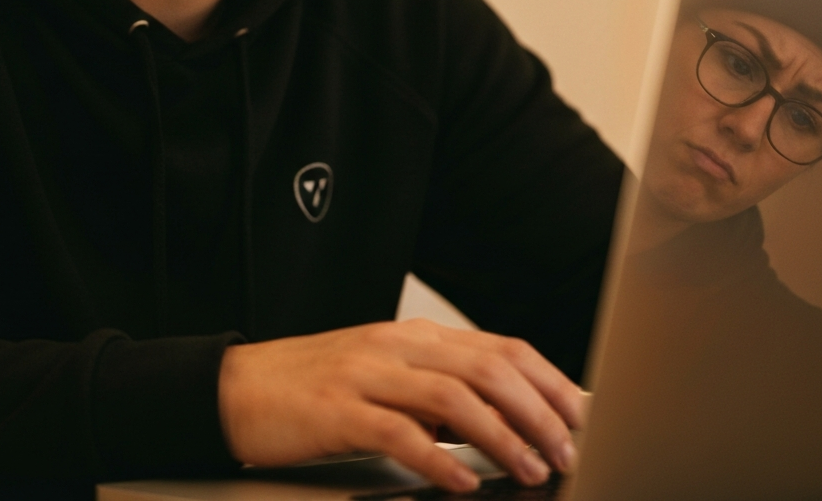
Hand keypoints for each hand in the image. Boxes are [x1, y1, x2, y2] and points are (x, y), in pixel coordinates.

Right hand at [217, 318, 584, 492]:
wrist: (242, 387)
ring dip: (501, 437)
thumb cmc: (317, 387)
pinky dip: (438, 460)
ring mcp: (368, 373)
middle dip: (538, 410)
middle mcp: (398, 346)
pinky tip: (461, 485)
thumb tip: (500, 421)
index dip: (548, 380)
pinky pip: (399, 433)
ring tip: (529, 470)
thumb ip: (437, 390)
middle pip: (487, 367)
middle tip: (567, 450)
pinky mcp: (339, 409)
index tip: (579, 415)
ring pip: (453, 396)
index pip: (501, 347)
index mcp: (415, 336)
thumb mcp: (386, 375)